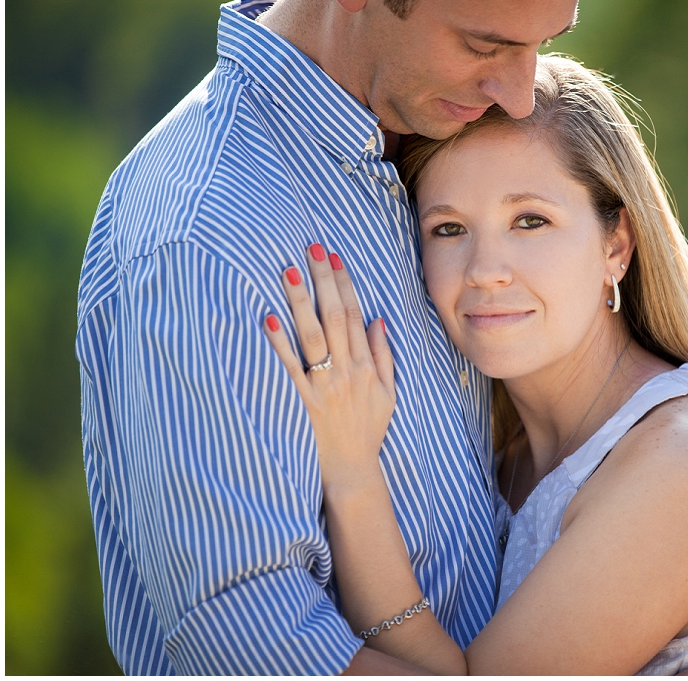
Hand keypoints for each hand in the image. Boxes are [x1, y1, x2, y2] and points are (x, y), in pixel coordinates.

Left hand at [264, 243, 394, 491]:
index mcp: (366, 367)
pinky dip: (279, 343)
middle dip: (324, 280)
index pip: (356, 316)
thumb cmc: (369, 430)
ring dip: (301, 301)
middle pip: (335, 316)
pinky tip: (269, 319)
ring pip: (312, 335)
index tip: (335, 259)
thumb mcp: (388, 393)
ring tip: (289, 271)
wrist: (352, 469)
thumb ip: (383, 355)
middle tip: (312, 249)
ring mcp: (324, 385)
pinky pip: (290, 368)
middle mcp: (346, 371)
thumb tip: (377, 320)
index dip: (345, 285)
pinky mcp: (302, 401)